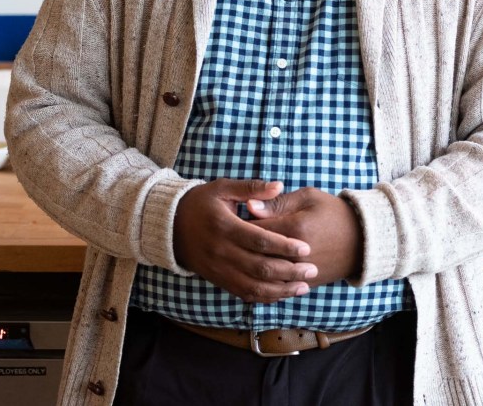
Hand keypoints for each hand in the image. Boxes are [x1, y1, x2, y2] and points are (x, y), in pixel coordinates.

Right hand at [173, 179, 318, 303]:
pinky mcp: (218, 279)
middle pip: (260, 268)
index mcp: (225, 226)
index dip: (284, 246)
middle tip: (312, 270)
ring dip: (280, 290)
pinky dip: (264, 297)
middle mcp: (221, 251)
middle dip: (289, 271)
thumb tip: (280, 185)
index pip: (260, 240)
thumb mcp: (222, 188)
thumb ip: (251, 188)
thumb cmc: (200, 202)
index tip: (306, 249)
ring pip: (253, 287)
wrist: (169, 226)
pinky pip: (243, 294)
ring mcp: (219, 269)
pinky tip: (282, 294)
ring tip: (303, 287)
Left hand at [246, 188, 362, 286]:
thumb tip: (249, 207)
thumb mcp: (308, 198)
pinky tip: (257, 270)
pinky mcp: (305, 284)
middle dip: (242, 246)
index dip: (240, 223)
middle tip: (237, 237)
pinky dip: (264, 281)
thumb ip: (277, 202)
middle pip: (255, 254)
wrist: (363, 239)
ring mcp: (300, 273)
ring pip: (264, 274)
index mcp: (294, 228)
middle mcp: (295, 255)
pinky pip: (276, 288)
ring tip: (245, 253)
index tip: (236, 219)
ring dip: (251, 265)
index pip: (253, 229)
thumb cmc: (333, 213)